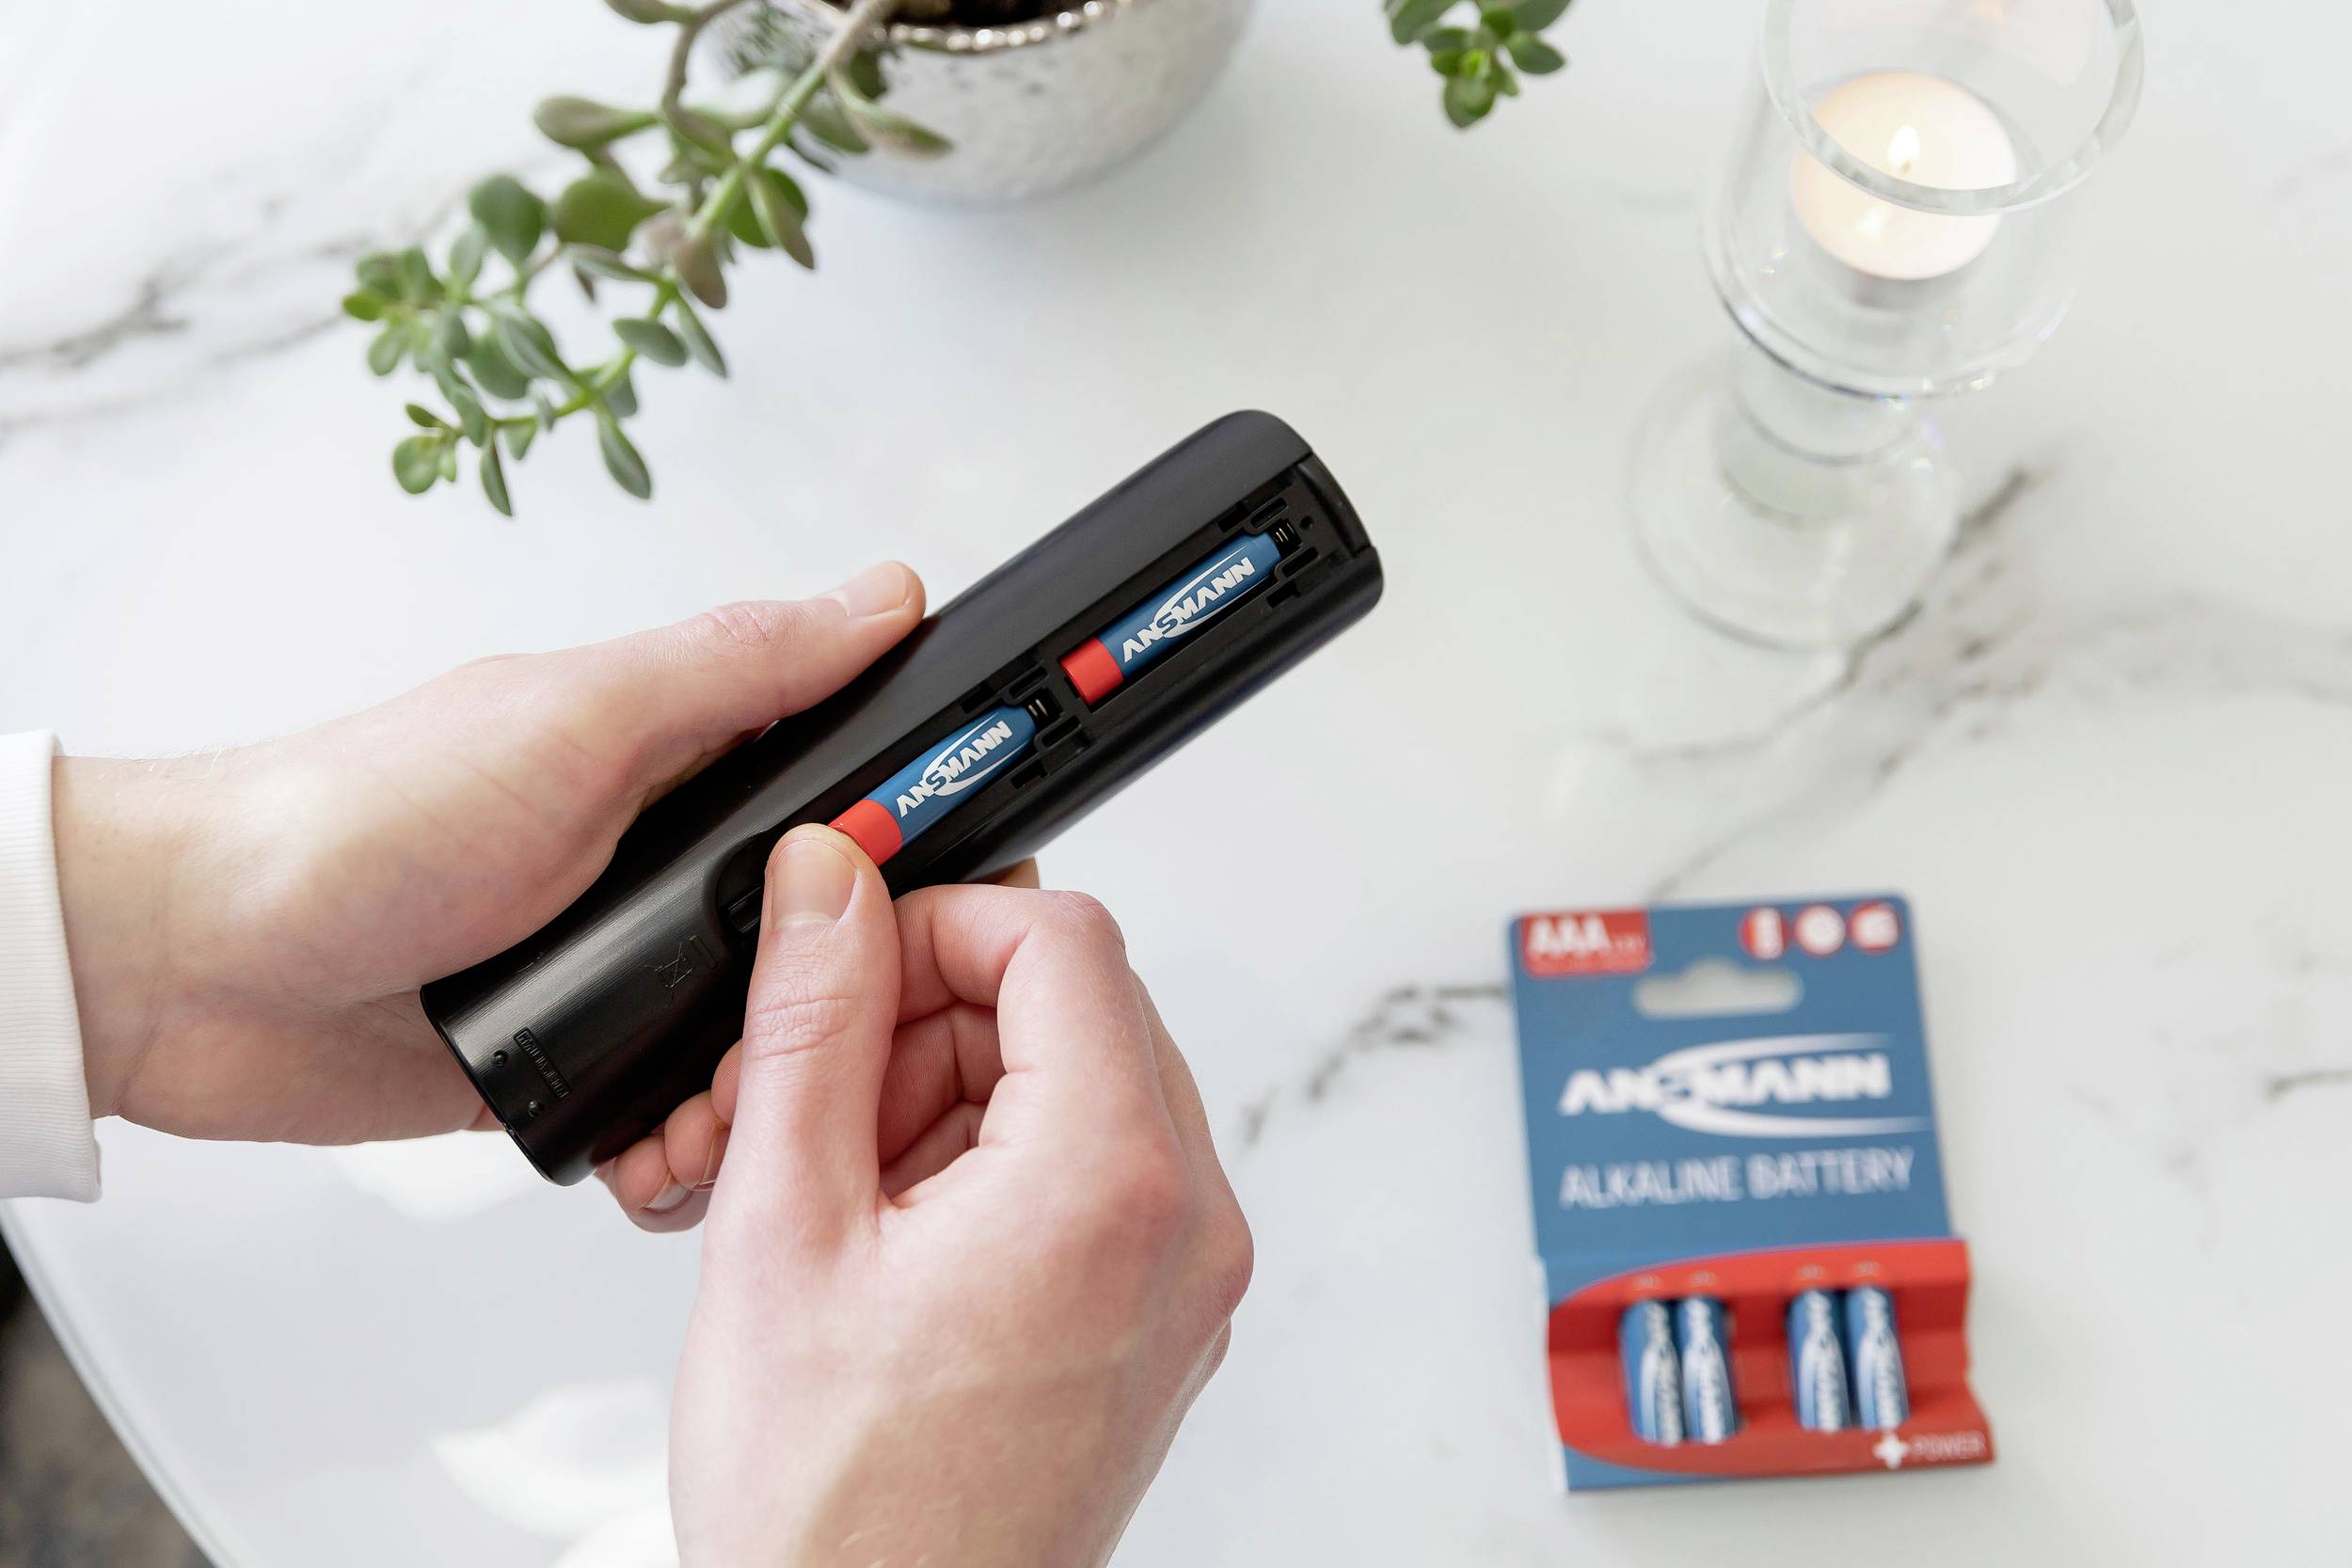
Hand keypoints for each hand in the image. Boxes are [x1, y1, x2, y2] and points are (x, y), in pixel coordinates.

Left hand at [53, 564, 924, 1153]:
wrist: (192, 970)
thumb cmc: (357, 818)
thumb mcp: (573, 722)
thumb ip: (734, 669)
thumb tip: (880, 597)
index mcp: (681, 753)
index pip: (857, 771)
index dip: (931, 810)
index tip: (990, 858)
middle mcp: (667, 856)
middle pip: (837, 920)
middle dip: (865, 974)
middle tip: (867, 1011)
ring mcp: (626, 964)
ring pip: (774, 1028)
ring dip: (779, 1070)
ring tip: (757, 1095)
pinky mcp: (581, 1061)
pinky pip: (682, 1110)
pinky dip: (695, 1135)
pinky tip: (682, 1144)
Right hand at [669, 827, 1251, 1567]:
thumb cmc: (835, 1513)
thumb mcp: (783, 1230)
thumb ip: (813, 1022)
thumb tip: (827, 884)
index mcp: (1113, 1183)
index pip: (1062, 938)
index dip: (936, 925)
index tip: (849, 961)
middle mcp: (1185, 1227)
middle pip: (1075, 1008)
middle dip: (927, 1025)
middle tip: (809, 1100)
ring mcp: (1183, 1283)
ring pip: (1077, 1087)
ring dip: (947, 1101)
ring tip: (833, 1194)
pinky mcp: (1157, 1323)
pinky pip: (1091, 1177)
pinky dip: (989, 1173)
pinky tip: (886, 1241)